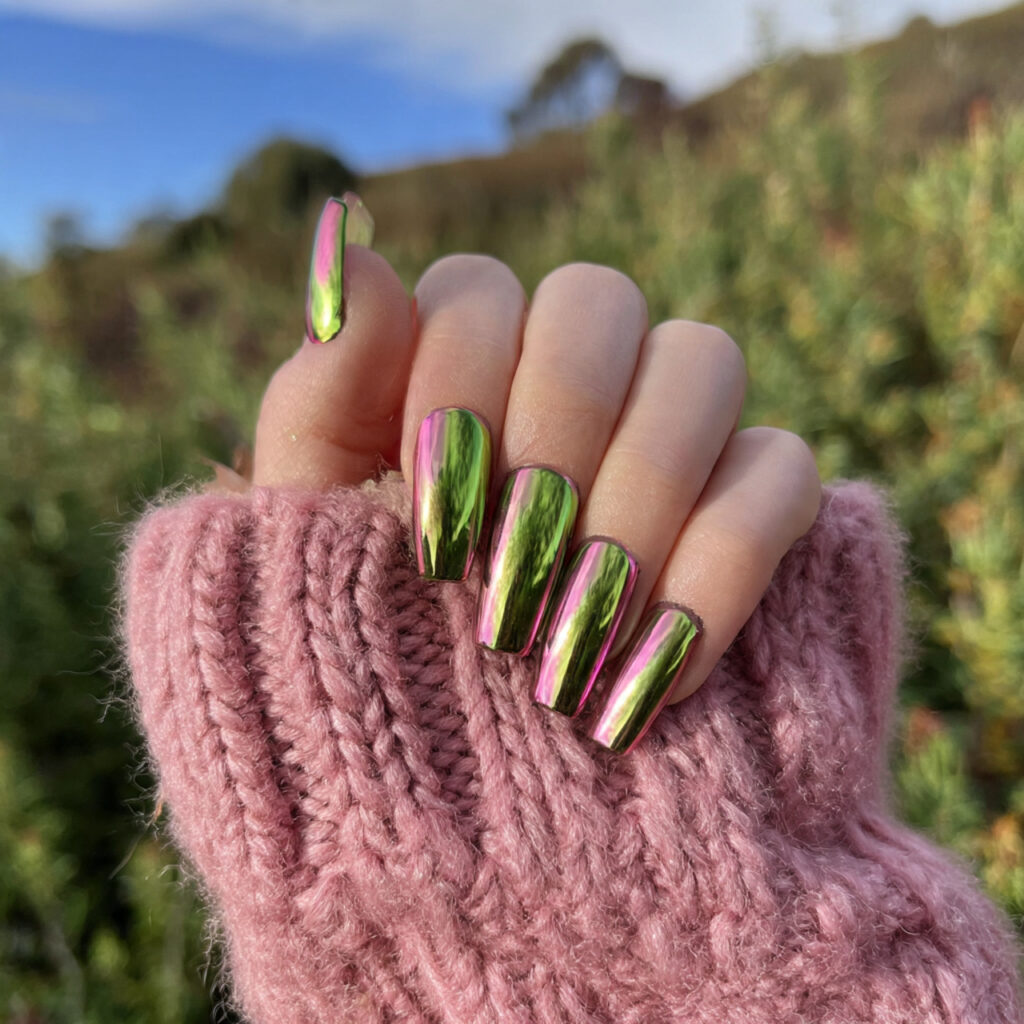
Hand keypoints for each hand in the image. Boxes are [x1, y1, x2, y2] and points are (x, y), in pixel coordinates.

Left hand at [251, 204, 820, 750]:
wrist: (456, 801)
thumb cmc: (364, 649)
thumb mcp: (310, 538)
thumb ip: (319, 396)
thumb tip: (342, 239)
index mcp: (460, 369)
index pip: (479, 291)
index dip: (457, 388)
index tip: (430, 529)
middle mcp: (573, 380)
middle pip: (599, 302)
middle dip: (554, 431)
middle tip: (508, 575)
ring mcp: (674, 435)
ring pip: (704, 360)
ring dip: (639, 494)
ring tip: (575, 636)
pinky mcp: (759, 508)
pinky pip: (782, 475)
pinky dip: (722, 570)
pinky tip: (653, 675)